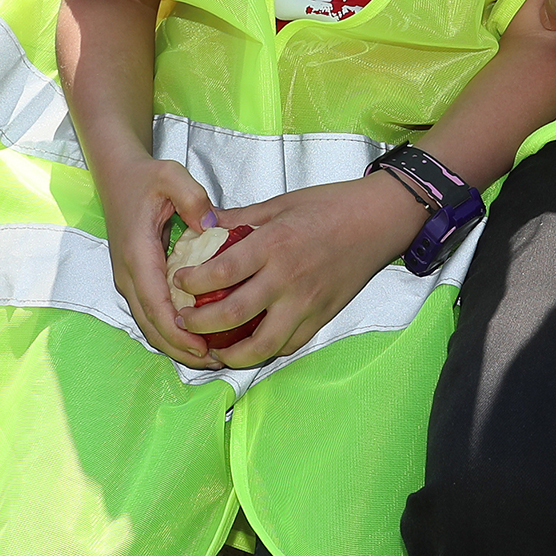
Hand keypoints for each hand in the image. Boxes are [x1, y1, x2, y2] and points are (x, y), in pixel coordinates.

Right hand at [94, 151, 217, 364]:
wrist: (118, 176)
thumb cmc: (146, 177)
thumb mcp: (171, 176)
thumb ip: (193, 198)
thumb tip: (212, 228)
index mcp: (137, 255)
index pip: (156, 305)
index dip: (179, 332)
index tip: (203, 349)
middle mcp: (128, 275)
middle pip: (152, 325)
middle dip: (180, 349)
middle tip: (216, 363)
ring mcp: (129, 280)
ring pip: (149, 324)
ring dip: (175, 344)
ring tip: (210, 358)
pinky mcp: (135, 279)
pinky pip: (151, 312)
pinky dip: (170, 330)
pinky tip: (195, 335)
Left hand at [172, 173, 425, 365]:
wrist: (377, 220)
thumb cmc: (329, 205)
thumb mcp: (281, 202)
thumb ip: (241, 218)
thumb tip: (204, 226)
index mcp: (273, 244)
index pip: (221, 273)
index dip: (192, 283)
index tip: (178, 282)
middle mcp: (287, 278)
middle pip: (232, 315)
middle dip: (199, 324)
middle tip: (184, 320)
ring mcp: (305, 303)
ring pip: (261, 345)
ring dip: (230, 353)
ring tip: (212, 349)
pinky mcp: (321, 318)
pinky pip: (288, 345)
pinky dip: (265, 351)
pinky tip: (250, 345)